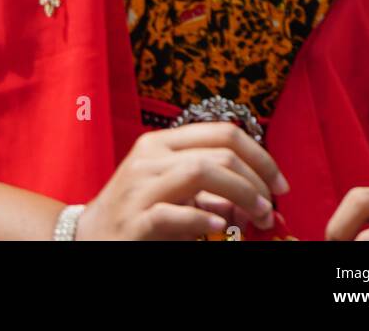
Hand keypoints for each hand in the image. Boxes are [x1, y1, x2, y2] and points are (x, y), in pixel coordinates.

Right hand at [74, 120, 289, 240]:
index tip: (280, 184)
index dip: (260, 156)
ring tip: (257, 219)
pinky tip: (218, 224)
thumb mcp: (175, 192)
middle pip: (219, 152)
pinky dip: (201, 215)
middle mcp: (151, 157)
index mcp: (163, 143)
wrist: (89, 236)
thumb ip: (212, 190)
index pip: (223, 132)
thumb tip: (260, 200)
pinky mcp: (135, 220)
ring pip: (200, 170)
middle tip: (271, 210)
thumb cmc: (138, 212)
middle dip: (256, 180)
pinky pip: (172, 211)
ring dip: (240, 195)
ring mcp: (140, 186)